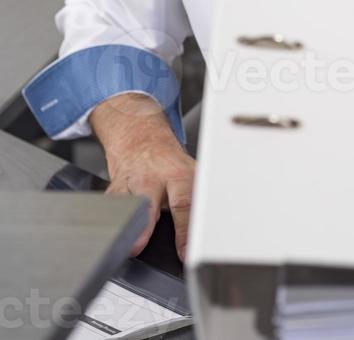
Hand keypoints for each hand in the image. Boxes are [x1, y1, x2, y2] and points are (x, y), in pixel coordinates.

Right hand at [90, 93, 194, 261]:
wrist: (142, 142)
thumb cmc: (170, 165)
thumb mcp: (192, 176)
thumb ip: (196, 203)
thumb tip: (205, 236)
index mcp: (178, 176)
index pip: (184, 203)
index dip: (185, 231)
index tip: (185, 254)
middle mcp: (151, 180)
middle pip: (146, 204)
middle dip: (142, 227)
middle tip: (138, 247)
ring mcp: (129, 185)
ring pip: (121, 207)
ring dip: (122, 226)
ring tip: (123, 246)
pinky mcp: (112, 192)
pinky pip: (108, 210)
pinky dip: (107, 225)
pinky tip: (108, 238)